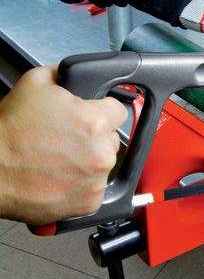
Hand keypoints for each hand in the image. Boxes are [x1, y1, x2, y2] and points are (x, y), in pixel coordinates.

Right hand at [0, 66, 127, 224]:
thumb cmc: (9, 131)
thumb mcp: (35, 83)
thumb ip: (66, 77)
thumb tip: (78, 77)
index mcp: (95, 122)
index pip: (118, 111)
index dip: (102, 111)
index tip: (92, 117)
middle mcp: (101, 152)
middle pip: (112, 139)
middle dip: (94, 138)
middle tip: (67, 140)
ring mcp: (97, 179)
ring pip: (103, 164)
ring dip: (88, 162)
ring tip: (59, 160)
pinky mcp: (89, 202)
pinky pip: (94, 188)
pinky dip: (81, 184)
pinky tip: (60, 177)